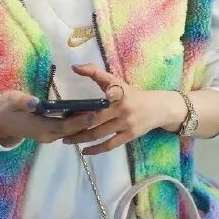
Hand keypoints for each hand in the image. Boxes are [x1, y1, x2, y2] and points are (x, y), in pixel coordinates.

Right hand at [0, 90, 96, 147]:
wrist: (0, 121)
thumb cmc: (7, 108)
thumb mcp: (12, 101)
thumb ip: (24, 102)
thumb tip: (36, 103)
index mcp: (39, 127)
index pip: (63, 126)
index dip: (79, 121)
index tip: (93, 113)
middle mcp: (46, 135)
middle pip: (71, 130)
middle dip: (86, 122)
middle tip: (102, 111)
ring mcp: (48, 135)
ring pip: (70, 131)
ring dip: (83, 123)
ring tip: (99, 111)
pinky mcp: (49, 132)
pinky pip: (66, 129)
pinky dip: (76, 123)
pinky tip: (85, 113)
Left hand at [62, 63, 177, 155]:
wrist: (157, 108)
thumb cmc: (131, 93)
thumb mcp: (116, 81)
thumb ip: (95, 73)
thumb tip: (74, 67)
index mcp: (118, 91)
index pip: (108, 88)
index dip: (102, 90)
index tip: (85, 96)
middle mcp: (122, 107)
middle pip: (95, 117)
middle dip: (77, 124)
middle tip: (61, 127)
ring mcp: (126, 123)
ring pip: (99, 133)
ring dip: (81, 138)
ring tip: (67, 140)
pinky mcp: (129, 136)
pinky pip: (110, 145)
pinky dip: (96, 149)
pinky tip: (84, 151)